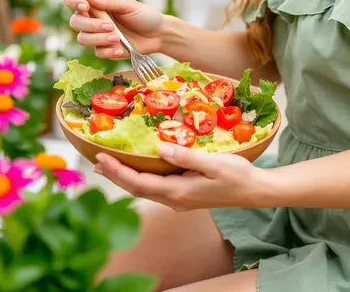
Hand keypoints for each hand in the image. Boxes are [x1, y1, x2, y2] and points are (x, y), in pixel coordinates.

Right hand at [64, 0, 164, 58]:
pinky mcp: (105, 50)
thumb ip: (109, 2)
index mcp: (97, 4)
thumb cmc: (144, 15)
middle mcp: (93, 19)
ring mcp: (98, 36)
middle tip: (110, 25)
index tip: (85, 6)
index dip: (73, 1)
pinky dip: (109, 51)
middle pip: (75, 22)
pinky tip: (121, 49)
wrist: (158, 35)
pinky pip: (97, 52)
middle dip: (90, 25)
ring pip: (83, 39)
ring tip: (117, 38)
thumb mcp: (129, 5)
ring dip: (99, 39)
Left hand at [94, 144, 262, 210]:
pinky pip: (154, 187)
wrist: (254, 191)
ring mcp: (179, 199)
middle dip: (115, 175)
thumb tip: (159, 148)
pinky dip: (138, 177)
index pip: (139, 183)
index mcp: (178, 192)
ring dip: (124, 177)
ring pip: (144, 189)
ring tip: (107, 166)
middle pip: (136, 188)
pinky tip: (135, 169)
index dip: (118, 171)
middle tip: (95, 159)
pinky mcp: (184, 194)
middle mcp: (174, 200)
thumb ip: (185, 157)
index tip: (101, 158)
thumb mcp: (213, 163)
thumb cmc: (237, 175)